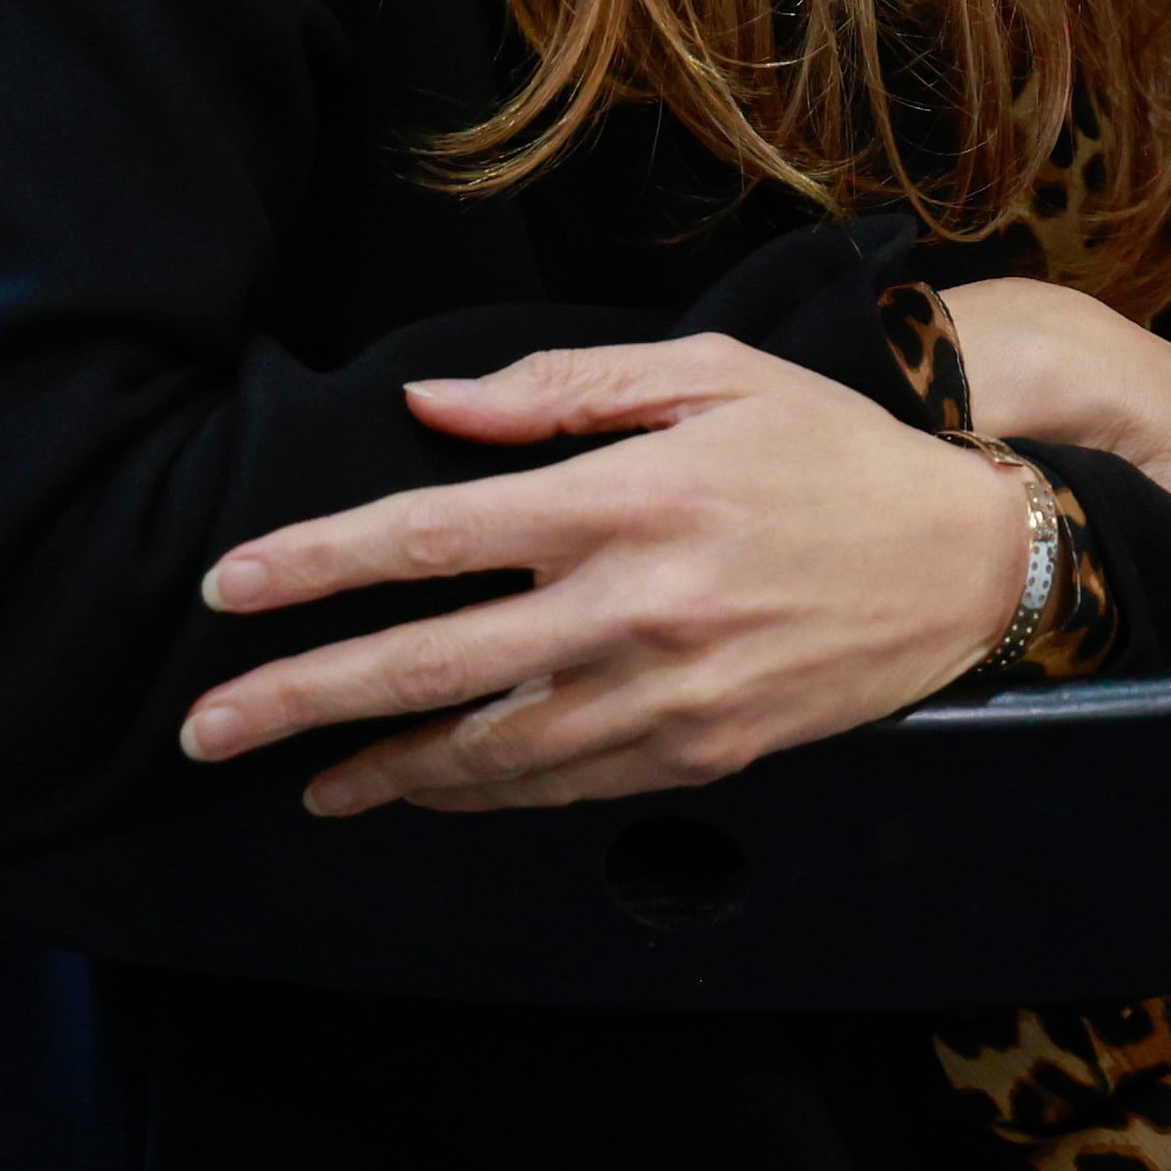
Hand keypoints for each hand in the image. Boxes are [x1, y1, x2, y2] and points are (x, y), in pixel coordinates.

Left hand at [179, 334, 1028, 817]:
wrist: (964, 561)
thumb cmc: (833, 450)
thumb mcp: (711, 376)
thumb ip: (564, 387)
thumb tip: (434, 409)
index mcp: (623, 499)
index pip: (432, 535)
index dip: (319, 565)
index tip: (229, 588)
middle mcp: (630, 605)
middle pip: (427, 664)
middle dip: (300, 698)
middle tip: (206, 729)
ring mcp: (663, 694)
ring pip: (484, 750)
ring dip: (379, 770)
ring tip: (305, 778)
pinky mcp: (699, 751)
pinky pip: (560, 786)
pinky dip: (480, 794)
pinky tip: (428, 788)